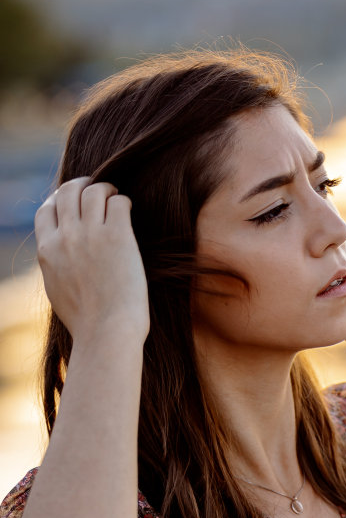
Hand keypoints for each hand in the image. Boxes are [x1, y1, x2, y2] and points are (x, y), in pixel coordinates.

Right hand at [35, 178, 149, 345]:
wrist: (106, 333)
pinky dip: (123, 201)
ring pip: (93, 191)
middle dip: (82, 185)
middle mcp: (65, 237)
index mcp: (47, 251)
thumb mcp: (57, 291)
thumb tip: (61, 259)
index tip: (72, 201)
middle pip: (67, 192)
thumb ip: (57, 267)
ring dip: (106, 189)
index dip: (59, 199)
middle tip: (97, 189)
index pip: (45, 210)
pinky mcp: (117, 236)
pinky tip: (128, 210)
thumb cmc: (88, 322)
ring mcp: (91, 234)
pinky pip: (119, 203)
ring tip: (116, 198)